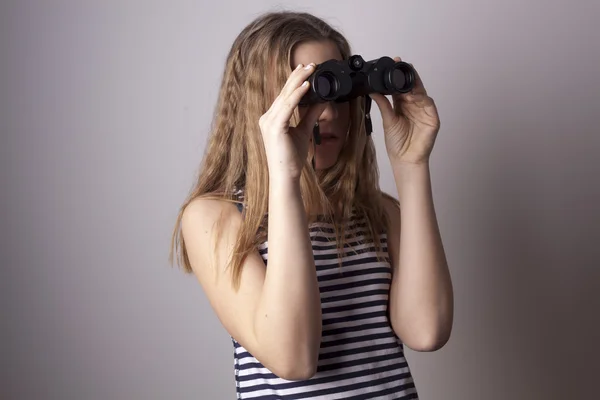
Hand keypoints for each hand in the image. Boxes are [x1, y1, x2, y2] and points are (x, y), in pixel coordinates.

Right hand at [260, 63, 326, 180]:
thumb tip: (322, 100)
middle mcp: (267, 117)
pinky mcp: (275, 127)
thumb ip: (311, 115)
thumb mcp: (304, 131)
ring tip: (310, 69)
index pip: (284, 95)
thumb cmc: (292, 158)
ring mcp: (269, 122)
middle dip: (298, 76)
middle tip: (310, 63)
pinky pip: (288, 106)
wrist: (286, 176)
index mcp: (272, 118)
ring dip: (299, 81)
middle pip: (284, 92)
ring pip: (286, 96)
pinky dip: (298, 95)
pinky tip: (307, 85)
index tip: (306, 69)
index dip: (295, 80)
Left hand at [369, 57, 439, 164]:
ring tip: (405, 82)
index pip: (402, 86)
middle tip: (401, 64)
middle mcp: (414, 106)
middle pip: (413, 86)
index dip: (399, 75)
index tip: (394, 62)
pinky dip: (421, 99)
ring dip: (414, 87)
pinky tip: (414, 97)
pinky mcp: (432, 119)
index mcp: (403, 105)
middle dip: (408, 75)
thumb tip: (373, 91)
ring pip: (421, 93)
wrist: (404, 160)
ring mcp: (424, 111)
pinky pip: (428, 105)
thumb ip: (383, 105)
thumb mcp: (388, 120)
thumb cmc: (397, 143)